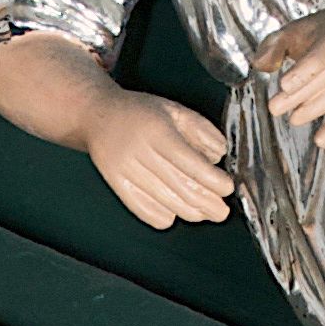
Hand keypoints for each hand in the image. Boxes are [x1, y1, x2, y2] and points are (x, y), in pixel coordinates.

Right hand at [85, 89, 232, 227]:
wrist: (97, 115)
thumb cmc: (139, 112)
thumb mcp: (173, 109)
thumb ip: (200, 128)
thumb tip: (220, 154)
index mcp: (156, 130)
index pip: (189, 163)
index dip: (212, 179)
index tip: (227, 187)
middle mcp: (139, 151)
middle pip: (180, 187)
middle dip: (207, 203)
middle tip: (222, 210)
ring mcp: (125, 171)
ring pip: (165, 203)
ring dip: (191, 213)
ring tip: (205, 213)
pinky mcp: (116, 186)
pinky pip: (145, 211)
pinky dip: (165, 216)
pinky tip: (176, 211)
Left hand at [259, 6, 324, 142]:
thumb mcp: (302, 27)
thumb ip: (276, 44)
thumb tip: (259, 66)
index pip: (316, 61)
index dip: (300, 74)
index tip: (284, 85)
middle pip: (316, 86)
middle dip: (292, 99)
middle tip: (274, 108)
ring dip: (306, 113)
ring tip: (293, 117)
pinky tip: (319, 140)